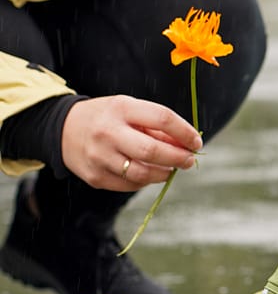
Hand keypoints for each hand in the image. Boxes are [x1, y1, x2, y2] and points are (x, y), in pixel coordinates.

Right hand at [61, 95, 202, 191]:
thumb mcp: (131, 110)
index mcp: (121, 108)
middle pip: (152, 151)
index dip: (185, 132)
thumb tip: (188, 145)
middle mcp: (108, 132)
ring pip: (143, 174)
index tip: (197, 142)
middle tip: (189, 161)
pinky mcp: (95, 177)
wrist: (64, 129)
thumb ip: (158, 127)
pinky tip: (149, 173)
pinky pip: (130, 185)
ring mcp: (99, 157)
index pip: (162, 119)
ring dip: (164, 173)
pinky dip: (146, 181)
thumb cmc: (108, 118)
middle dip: (178, 158)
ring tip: (171, 169)